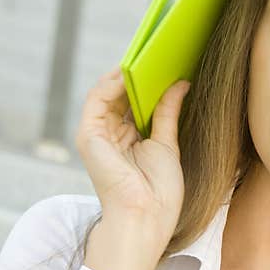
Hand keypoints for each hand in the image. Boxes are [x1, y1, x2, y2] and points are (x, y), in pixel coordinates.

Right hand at [74, 66, 190, 264]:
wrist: (145, 218)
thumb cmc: (159, 192)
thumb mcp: (167, 144)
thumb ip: (167, 112)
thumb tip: (180, 83)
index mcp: (128, 139)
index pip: (134, 101)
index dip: (146, 81)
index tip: (164, 60)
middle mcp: (110, 135)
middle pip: (121, 95)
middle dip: (138, 73)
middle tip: (158, 50)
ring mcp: (98, 135)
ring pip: (107, 93)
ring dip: (125, 73)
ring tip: (146, 54)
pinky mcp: (89, 136)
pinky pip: (97, 100)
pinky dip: (112, 82)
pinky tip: (129, 70)